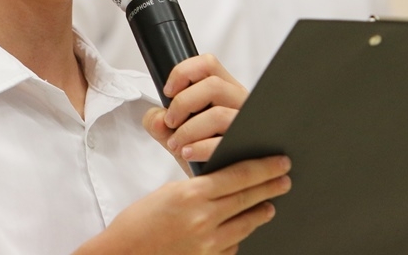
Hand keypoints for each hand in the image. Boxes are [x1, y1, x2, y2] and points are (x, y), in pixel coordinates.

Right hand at [75, 155, 291, 254]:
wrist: (122, 254)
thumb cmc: (138, 221)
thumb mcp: (168, 192)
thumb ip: (198, 187)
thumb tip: (225, 181)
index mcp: (191, 194)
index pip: (238, 175)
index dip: (263, 168)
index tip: (279, 162)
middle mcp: (204, 219)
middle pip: (248, 198)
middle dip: (270, 187)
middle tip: (285, 179)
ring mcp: (208, 244)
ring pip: (245, 224)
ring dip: (260, 212)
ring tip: (269, 204)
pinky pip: (232, 246)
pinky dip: (238, 235)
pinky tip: (241, 228)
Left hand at [144, 54, 246, 167]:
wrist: (224, 182)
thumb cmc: (203, 151)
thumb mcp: (178, 134)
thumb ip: (159, 123)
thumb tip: (157, 119)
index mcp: (225, 90)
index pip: (208, 64)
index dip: (183, 72)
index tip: (168, 92)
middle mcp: (240, 102)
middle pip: (213, 85)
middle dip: (183, 103)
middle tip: (170, 122)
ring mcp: (247, 124)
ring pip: (218, 114)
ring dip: (188, 130)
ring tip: (176, 144)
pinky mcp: (250, 148)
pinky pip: (224, 142)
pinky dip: (200, 147)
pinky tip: (188, 154)